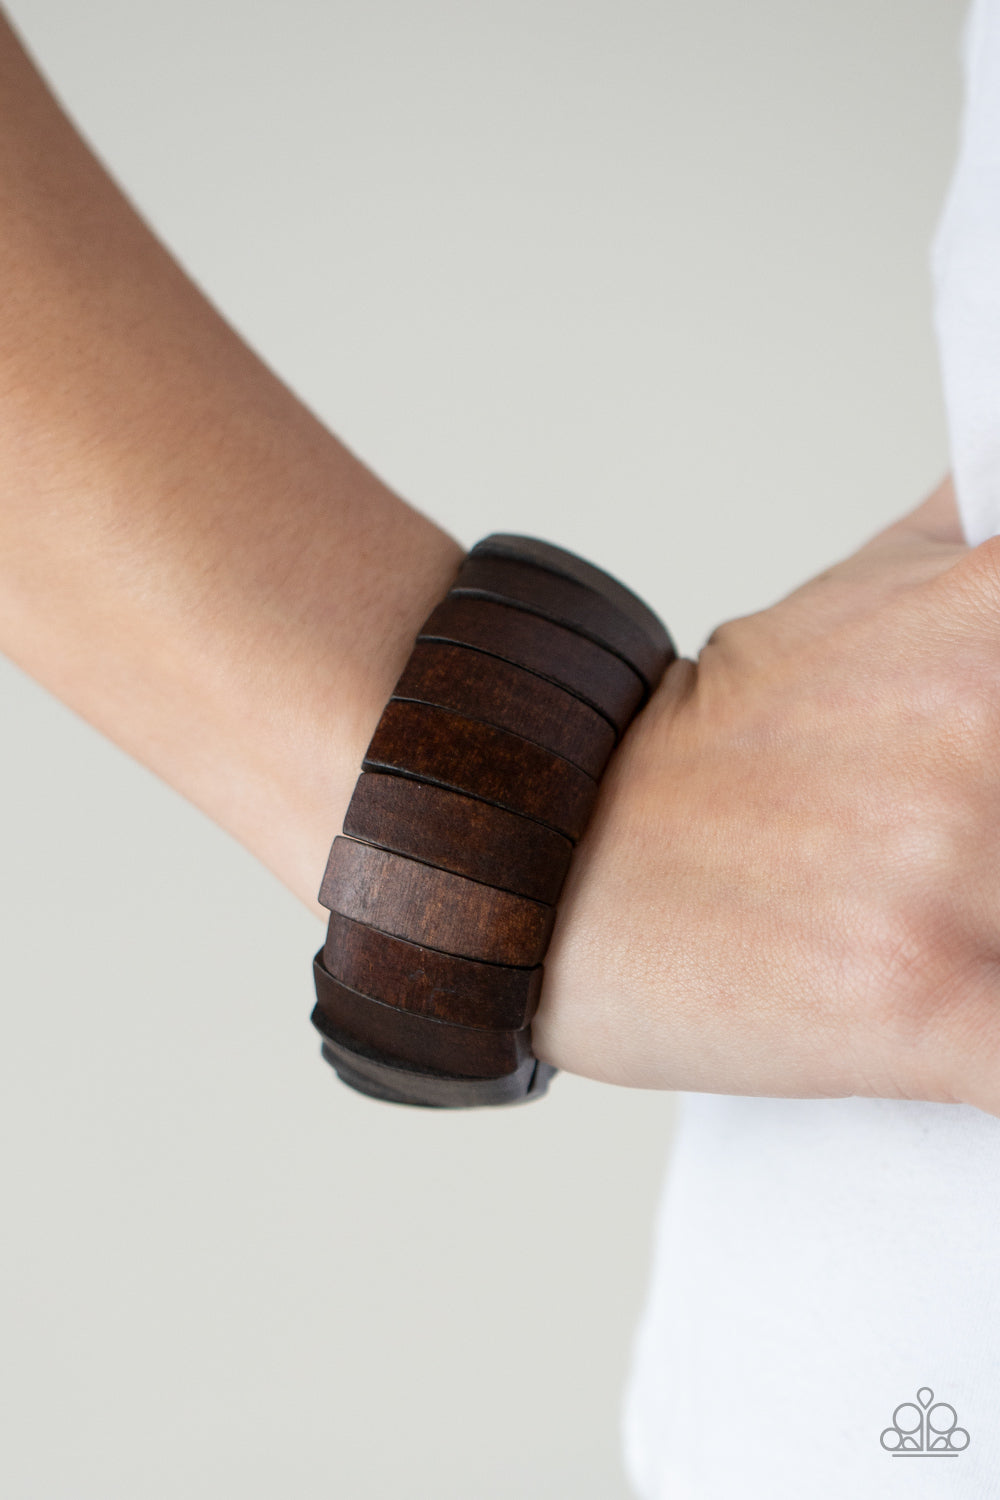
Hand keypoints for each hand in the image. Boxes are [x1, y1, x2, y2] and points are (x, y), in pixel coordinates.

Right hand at [535, 477, 999, 1116]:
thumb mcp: (872, 580)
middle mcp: (989, 724)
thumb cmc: (719, 736)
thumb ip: (996, 523)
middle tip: (987, 840)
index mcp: (996, 609)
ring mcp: (959, 867)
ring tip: (973, 897)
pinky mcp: (925, 1005)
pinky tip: (980, 1033)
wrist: (552, 850)